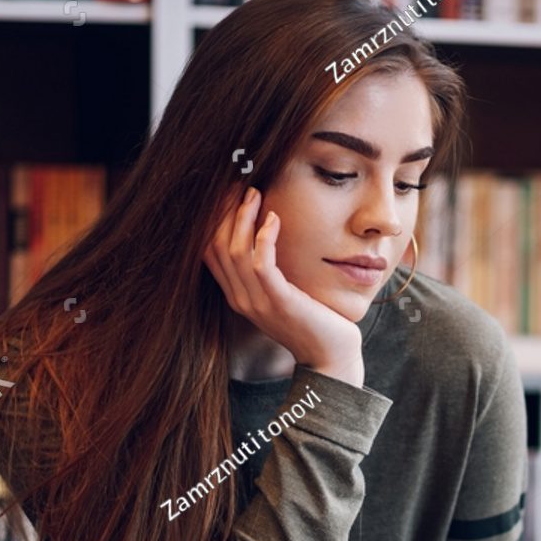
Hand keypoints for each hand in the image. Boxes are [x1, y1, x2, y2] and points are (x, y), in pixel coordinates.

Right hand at [204, 186, 365, 385]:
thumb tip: (265, 230)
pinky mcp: (279, 302)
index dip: (214, 219)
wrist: (331, 357)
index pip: (209, 250)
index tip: (227, 192)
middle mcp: (240, 299)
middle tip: (239, 184)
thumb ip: (268, 270)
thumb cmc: (313, 320)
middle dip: (224, 211)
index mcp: (237, 296)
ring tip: (256, 193)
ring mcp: (257, 303)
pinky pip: (261, 264)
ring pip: (234, 251)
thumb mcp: (283, 292)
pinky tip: (274, 219)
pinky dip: (264, 237)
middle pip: (215, 246)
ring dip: (244, 217)